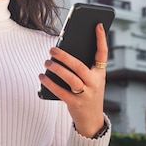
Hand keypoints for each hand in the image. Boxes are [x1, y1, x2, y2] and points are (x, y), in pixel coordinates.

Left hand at [39, 23, 107, 137]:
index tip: (98, 25)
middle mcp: (95, 83)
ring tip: (47, 62)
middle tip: (52, 49)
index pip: (102, 54)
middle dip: (64, 56)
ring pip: (71, 79)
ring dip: (56, 69)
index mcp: (100, 74)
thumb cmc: (88, 92)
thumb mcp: (90, 79)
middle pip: (79, 66)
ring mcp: (86, 94)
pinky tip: (42, 76)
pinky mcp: (75, 104)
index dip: (101, 39)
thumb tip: (61, 50)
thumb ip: (82, 65)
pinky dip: (50, 83)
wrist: (92, 120)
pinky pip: (61, 92)